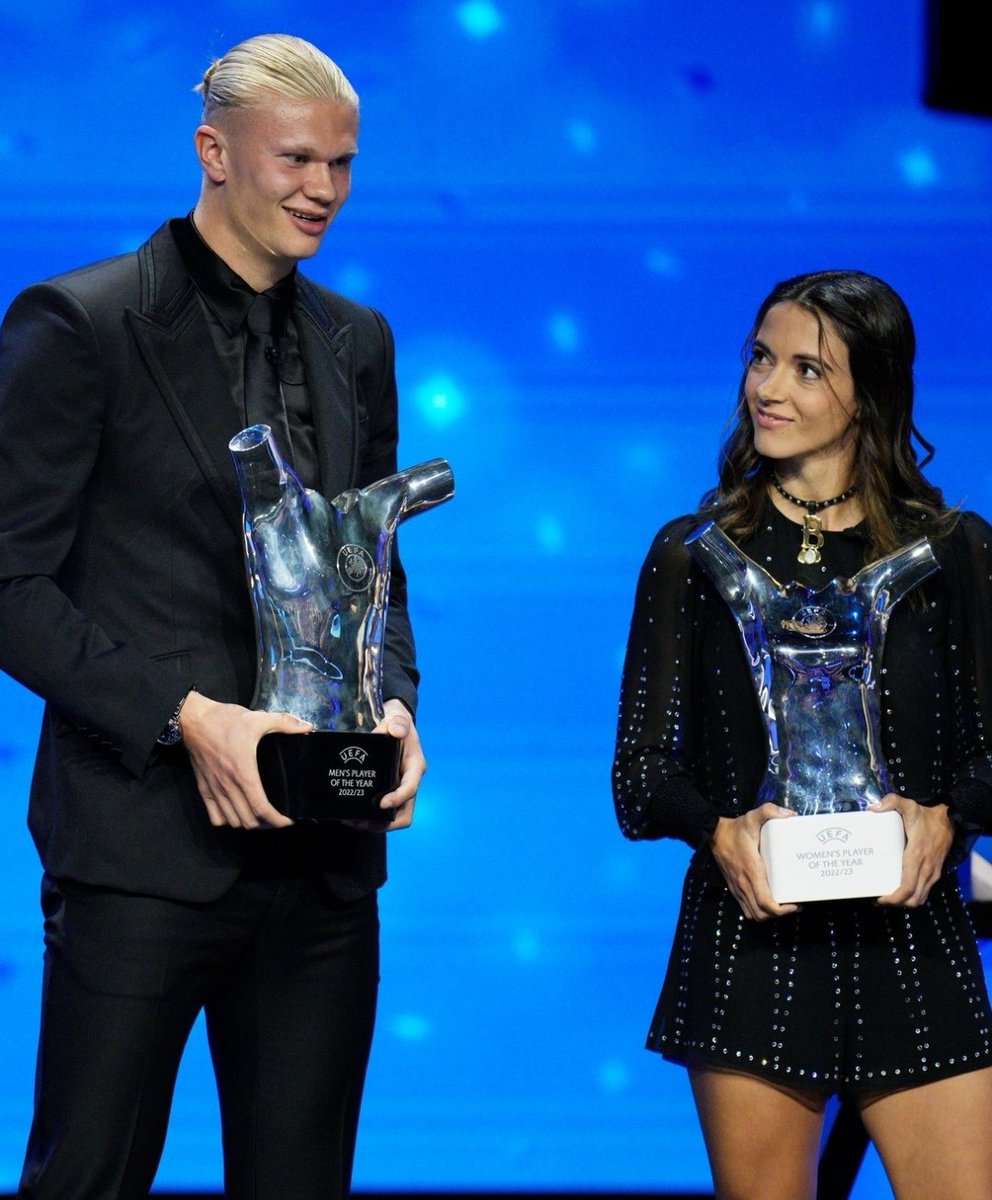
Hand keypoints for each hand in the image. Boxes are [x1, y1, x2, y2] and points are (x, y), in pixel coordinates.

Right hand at [179, 691, 311, 828]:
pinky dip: (227, 820)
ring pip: (232, 821)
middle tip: (278, 818)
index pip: (261, 808)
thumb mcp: (258, 718)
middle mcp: (228, 786)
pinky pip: (214, 816)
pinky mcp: (203, 788)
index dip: (277, 820)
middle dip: (267, 824)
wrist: (193, 719)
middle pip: (249, 820)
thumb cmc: (224, 720)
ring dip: (248, 823)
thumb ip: (285, 722)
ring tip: (261, 818)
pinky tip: (236, 813)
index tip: (288, 820)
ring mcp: (214, 789)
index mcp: (243, 772)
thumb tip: (307, 726)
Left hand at [346, 699, 425, 830]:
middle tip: (363, 823)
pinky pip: (381, 811)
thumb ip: (399, 722)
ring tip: (353, 822)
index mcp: (414, 768)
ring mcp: (397, 789)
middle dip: (386, 822)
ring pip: (393, 816)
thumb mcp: (399, 718)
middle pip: (404, 812)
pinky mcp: (386, 790)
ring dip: (376, 824)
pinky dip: (369, 817)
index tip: (381, 804)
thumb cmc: (397, 723)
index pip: (410, 788)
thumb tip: (395, 731)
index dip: (398, 799)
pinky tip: (352, 816)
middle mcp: (408, 782)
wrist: (392, 725)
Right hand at [709, 805, 799, 920]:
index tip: (795, 904)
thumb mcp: (752, 817)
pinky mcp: (734, 888)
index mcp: (751, 871)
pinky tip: (767, 902)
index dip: (782, 910)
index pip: (765, 902)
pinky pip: (746, 909)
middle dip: (779, 915)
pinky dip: (758, 911)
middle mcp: (744, 884)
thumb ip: (770, 811)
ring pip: (753, 914)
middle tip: (793, 905)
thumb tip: (790, 814)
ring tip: (782, 906)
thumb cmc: (736, 829)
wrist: (713, 834)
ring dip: (768, 915)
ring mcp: (737, 888)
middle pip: (761, 914)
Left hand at [872, 793, 952, 907]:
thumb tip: (871, 808)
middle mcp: (926, 869)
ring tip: (889, 898)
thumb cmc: (925, 815)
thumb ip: (891, 802)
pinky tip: (902, 891)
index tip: (880, 899)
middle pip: (913, 898)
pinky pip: (925, 891)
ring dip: (905, 902)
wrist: (949, 819)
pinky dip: (914, 896)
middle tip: (880, 900)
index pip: (907, 887)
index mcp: (916, 856)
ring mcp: (933, 873)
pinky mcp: (936, 873)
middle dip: (897, 904)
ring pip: (920, 897)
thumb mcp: (908, 805)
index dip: (894, 898)